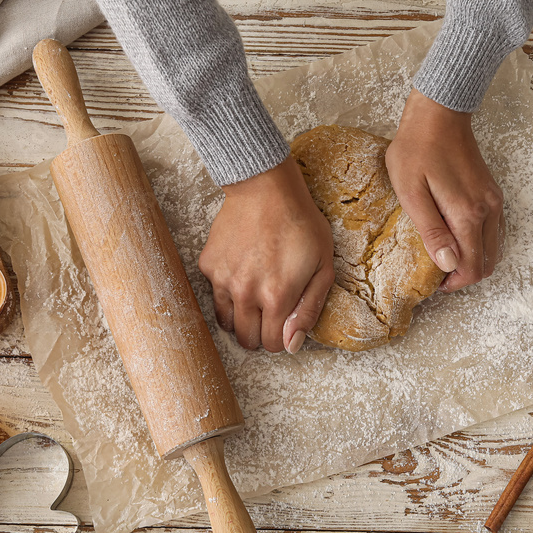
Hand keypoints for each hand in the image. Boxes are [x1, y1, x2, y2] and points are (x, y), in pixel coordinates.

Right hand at [199, 159, 333, 352]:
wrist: (265, 188)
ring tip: (256, 296)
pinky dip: (228, 291)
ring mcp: (223, 279)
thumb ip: (308, 310)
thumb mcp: (323, 267)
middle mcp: (245, 294)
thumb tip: (291, 345)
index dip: (280, 339)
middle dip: (260, 334)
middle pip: (246, 340)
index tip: (284, 323)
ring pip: (226, 322)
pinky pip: (216, 293)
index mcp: (277, 298)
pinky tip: (243, 269)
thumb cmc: (301, 223)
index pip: (271, 345)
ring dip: (241, 317)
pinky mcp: (209, 265)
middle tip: (271, 312)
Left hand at [386, 89, 504, 291]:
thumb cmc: (417, 149)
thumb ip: (431, 231)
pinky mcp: (492, 192)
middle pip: (488, 263)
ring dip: (473, 259)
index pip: (473, 268)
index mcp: (468, 215)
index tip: (433, 281)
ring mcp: (494, 201)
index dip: (454, 283)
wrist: (438, 113)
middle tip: (437, 271)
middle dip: (464, 274)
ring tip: (444, 253)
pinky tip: (456, 236)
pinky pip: (494, 230)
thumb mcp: (411, 192)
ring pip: (493, 248)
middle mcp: (488, 211)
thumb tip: (449, 264)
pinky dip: (479, 242)